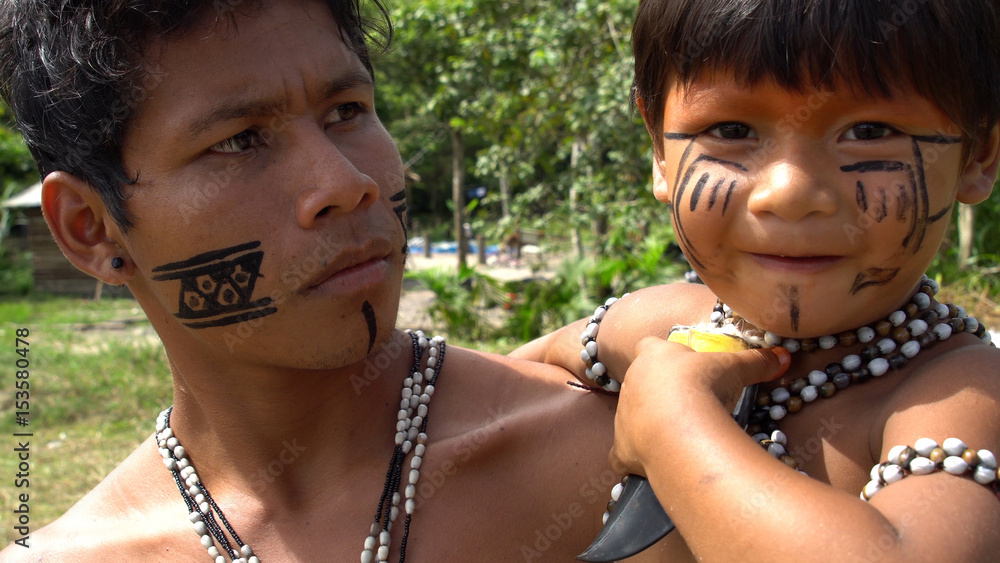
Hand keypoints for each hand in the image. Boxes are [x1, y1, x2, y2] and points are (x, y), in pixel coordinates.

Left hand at [609, 338, 789, 475]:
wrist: (678, 427)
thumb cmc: (703, 387)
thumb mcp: (735, 368)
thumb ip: (756, 361)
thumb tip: (782, 356)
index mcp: (653, 356)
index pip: (649, 346)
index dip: (663, 355)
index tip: (680, 367)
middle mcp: (632, 383)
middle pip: (640, 383)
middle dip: (658, 394)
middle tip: (686, 406)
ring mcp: (623, 416)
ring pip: (631, 417)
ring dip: (649, 425)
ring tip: (677, 437)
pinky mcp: (621, 449)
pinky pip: (621, 456)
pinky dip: (632, 462)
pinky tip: (649, 468)